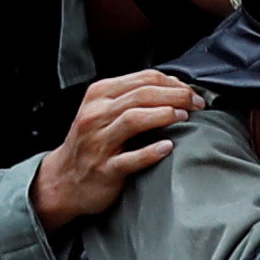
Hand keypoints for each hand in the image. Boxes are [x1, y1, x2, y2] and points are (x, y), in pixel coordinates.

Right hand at [31, 70, 203, 234]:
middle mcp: (96, 115)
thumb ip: (133, 96)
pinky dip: (150, 152)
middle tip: (196, 103)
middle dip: (176, 96)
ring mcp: (98, 143)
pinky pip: (129, 159)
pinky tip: (167, 147)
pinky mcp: (104, 170)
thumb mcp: (104, 111)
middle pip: (142, 95)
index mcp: (99, 95)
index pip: (144, 78)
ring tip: (184, 117)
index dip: (174, 83)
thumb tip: (175, 87)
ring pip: (134, 119)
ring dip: (164, 115)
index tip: (192, 92)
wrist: (63, 180)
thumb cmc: (91, 143)